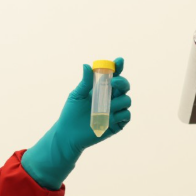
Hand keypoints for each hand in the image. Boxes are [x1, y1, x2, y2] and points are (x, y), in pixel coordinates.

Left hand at [22, 57, 131, 189]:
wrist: (69, 134)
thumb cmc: (71, 113)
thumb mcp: (77, 95)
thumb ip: (85, 82)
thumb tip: (86, 65)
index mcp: (102, 88)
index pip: (114, 75)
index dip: (118, 67)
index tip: (119, 61)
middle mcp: (111, 98)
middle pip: (124, 86)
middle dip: (122, 82)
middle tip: (113, 82)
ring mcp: (115, 110)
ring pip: (127, 100)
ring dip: (118, 101)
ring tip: (105, 107)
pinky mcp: (117, 123)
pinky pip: (126, 115)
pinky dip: (121, 114)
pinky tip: (111, 116)